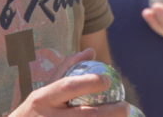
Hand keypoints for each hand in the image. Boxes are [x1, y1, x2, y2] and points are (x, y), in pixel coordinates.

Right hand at [9, 48, 129, 116]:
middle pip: (85, 115)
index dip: (90, 82)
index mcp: (43, 98)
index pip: (68, 87)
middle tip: (125, 105)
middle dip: (109, 112)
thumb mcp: (45, 89)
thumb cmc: (37, 110)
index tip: (107, 80)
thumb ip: (66, 69)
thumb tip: (90, 51)